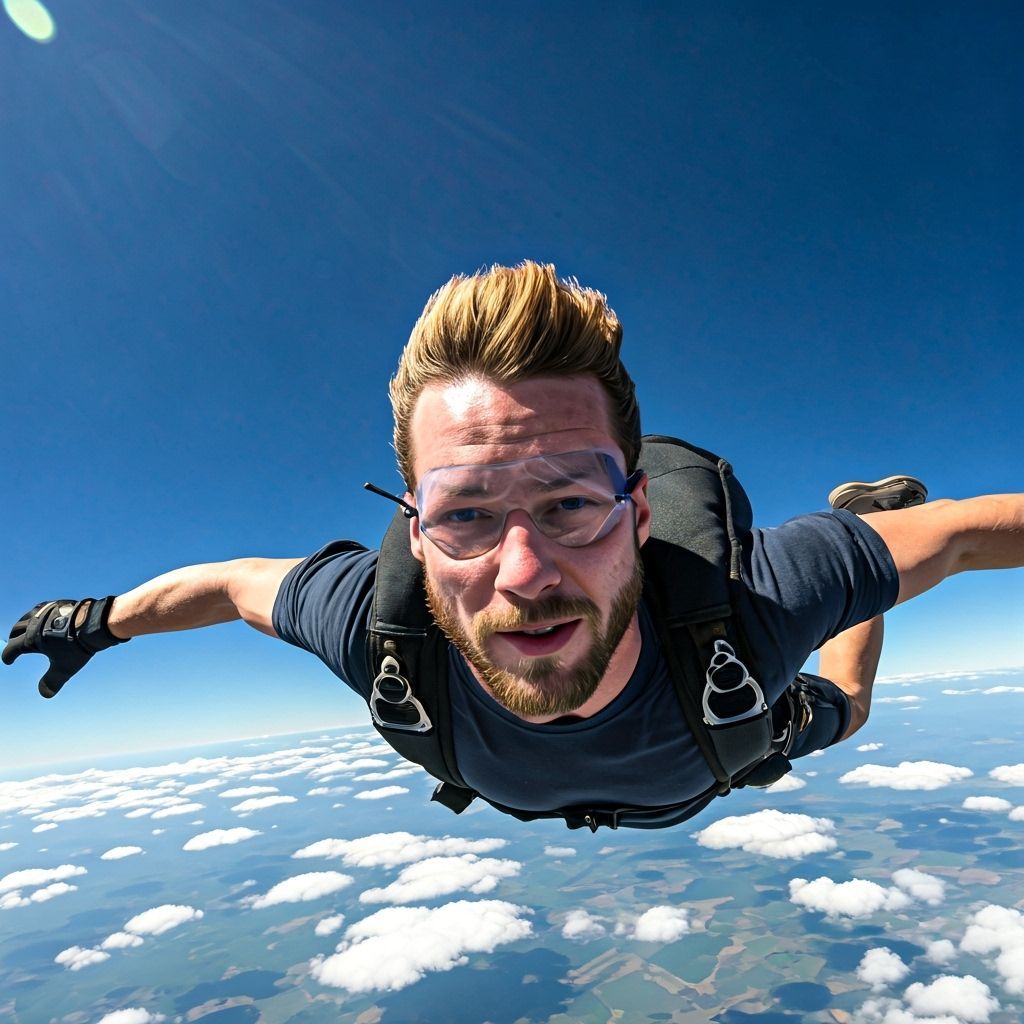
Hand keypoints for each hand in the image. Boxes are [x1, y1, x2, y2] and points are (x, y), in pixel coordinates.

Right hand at [2, 597, 127, 697]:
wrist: (95, 623)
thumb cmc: (77, 645)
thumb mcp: (64, 667)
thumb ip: (52, 681)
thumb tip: (45, 694)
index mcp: (31, 638)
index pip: (12, 649)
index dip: (8, 656)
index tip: (9, 661)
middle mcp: (35, 622)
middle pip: (16, 630)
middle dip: (14, 638)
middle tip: (15, 644)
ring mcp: (46, 610)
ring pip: (27, 616)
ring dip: (23, 624)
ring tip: (26, 628)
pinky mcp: (58, 603)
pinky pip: (42, 607)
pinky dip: (38, 613)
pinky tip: (44, 616)